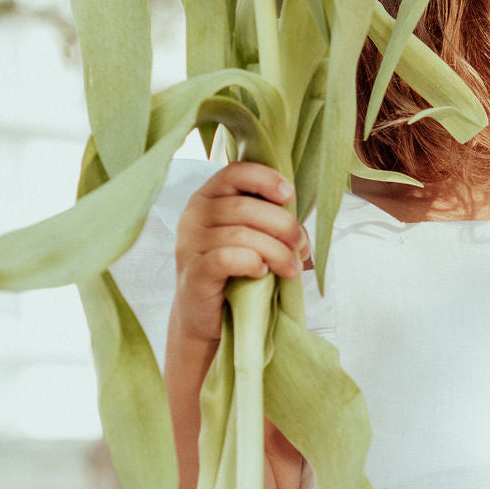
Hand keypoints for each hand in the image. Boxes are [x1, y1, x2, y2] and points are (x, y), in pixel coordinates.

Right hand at [172, 161, 310, 345]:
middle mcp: (194, 215)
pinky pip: (226, 258)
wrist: (208, 316)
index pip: (234, 172)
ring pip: (240, 235)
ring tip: (291, 268)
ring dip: (276, 251)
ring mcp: (189, 244)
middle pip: (244, 207)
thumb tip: (300, 231)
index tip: (290, 195)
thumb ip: (274, 223)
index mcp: (209, 197)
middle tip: (300, 246)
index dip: (265, 179)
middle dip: (282, 225)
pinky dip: (251, 263)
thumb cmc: (237, 271)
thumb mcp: (256, 238)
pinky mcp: (193, 273)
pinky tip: (261, 272)